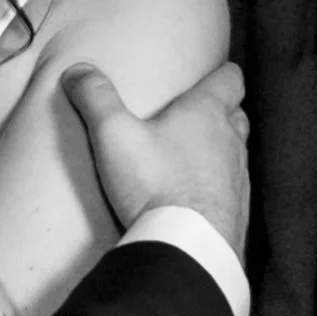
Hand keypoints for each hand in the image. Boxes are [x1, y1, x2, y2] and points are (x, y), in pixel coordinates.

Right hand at [63, 58, 249, 258]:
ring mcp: (238, 178)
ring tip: (191, 159)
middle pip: (236, 115)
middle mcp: (231, 141)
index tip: (211, 75)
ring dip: (219, 151)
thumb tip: (77, 70)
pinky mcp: (237, 211)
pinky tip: (196, 198)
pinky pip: (231, 190)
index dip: (222, 74)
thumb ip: (96, 99)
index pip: (230, 79)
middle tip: (193, 118)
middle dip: (220, 112)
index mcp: (207, 112)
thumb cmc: (155, 182)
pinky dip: (217, 187)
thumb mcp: (114, 135)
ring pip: (236, 153)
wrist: (189, 245)